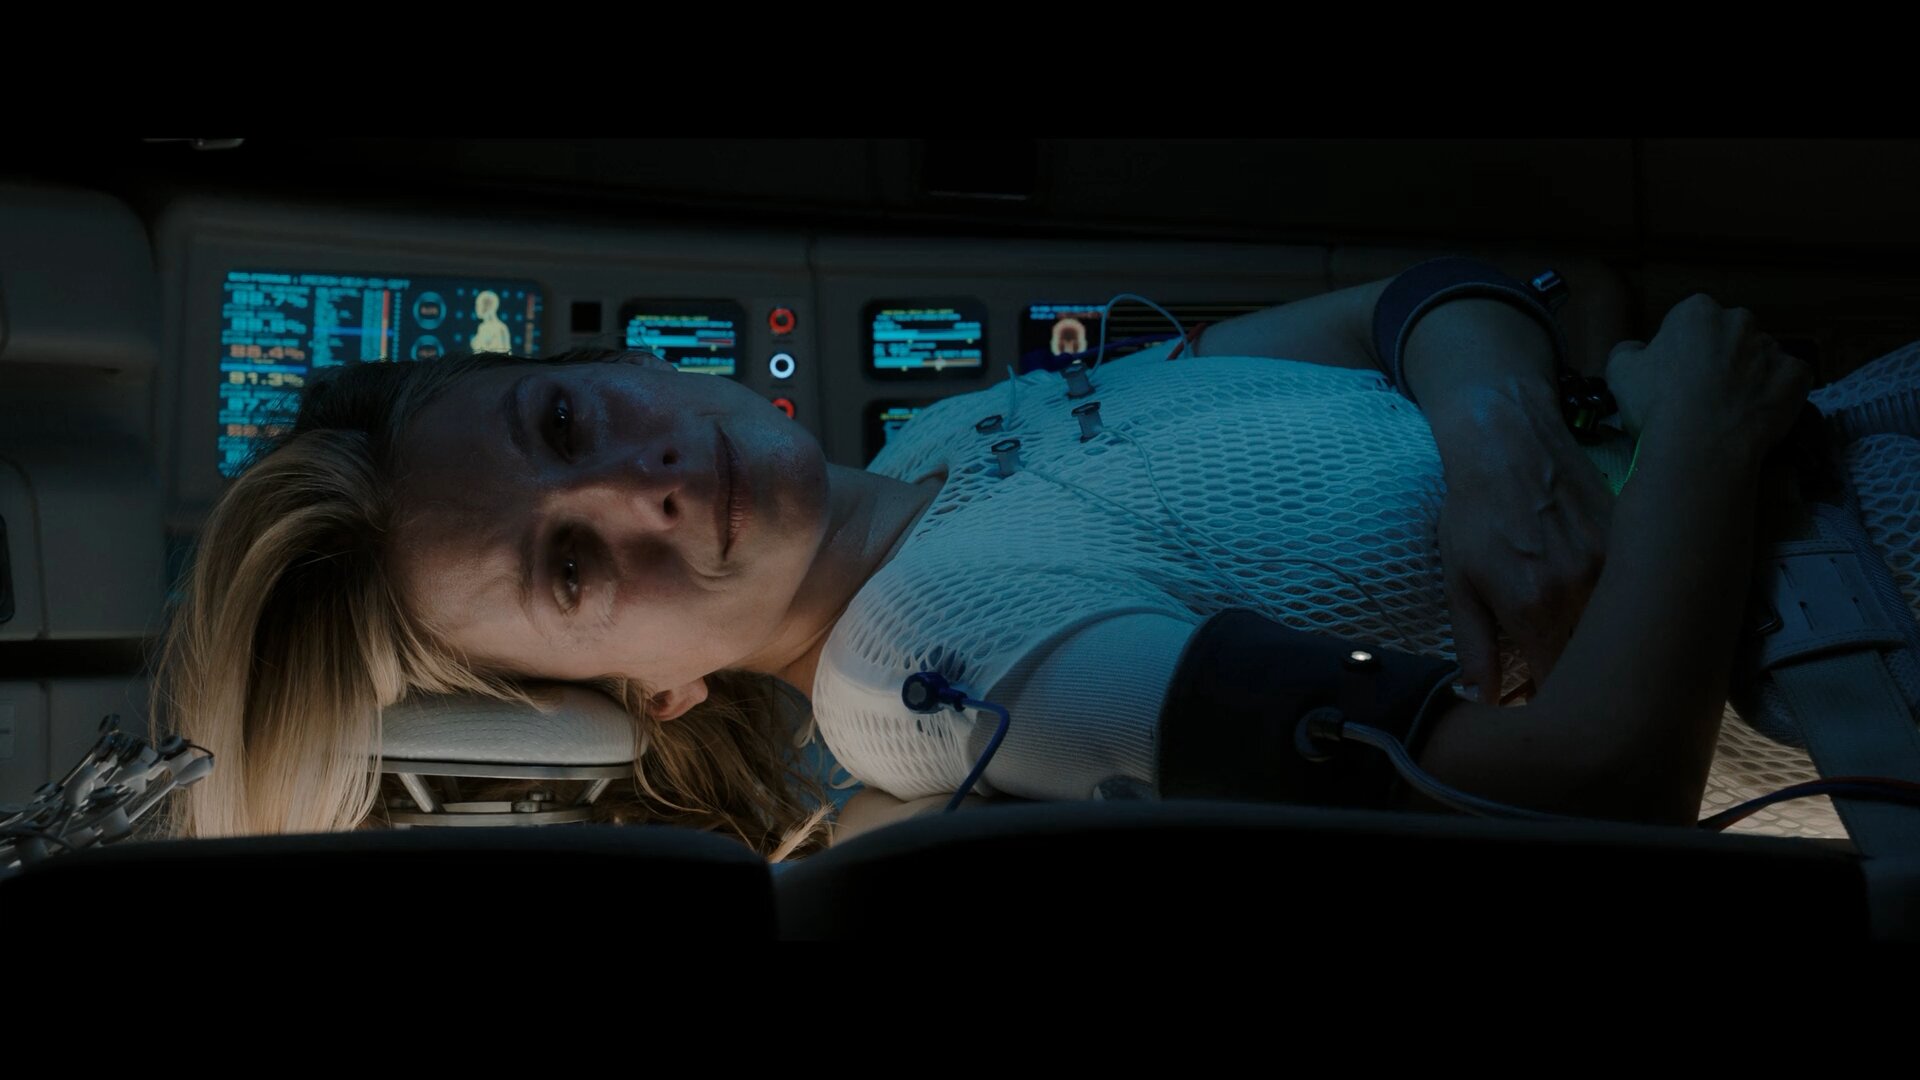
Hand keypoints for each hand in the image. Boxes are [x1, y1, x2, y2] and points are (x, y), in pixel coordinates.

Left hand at [1428, 388, 1613, 700]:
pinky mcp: (1630, 540)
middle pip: (1593, 663)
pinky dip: (1620, 606)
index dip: (1548, 702)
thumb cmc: (1474, 512)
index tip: (1540, 705)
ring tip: (1583, 646)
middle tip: (1561, 681)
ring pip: (1618, 629)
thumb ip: (1474, 648)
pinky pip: (1633, 589)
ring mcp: (1613, 564)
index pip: (1556, 684)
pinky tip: (1608, 608)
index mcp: (1535, 609)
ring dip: (1602, 645)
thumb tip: (1480, 703)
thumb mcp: (1460, 582)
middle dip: (1578, 680)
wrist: (1508, 440)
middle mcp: (1581, 591)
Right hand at [1605, 294, 1813, 462]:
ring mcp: (1773, 348)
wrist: (1702, 445)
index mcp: (1697, 312)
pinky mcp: (1798, 376)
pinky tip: (1757, 413)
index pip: (1689, 323)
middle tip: (1703, 393)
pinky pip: (1789, 380)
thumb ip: (1628, 352)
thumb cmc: (1656, 403)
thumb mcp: (1620, 373)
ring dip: (1749, 375)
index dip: (1680, 350)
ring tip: (1730, 410)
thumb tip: (1637, 350)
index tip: (1674, 376)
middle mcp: (1740, 320)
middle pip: (1729, 336)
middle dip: (1720, 357)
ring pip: (1760, 358)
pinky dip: (1777, 393)